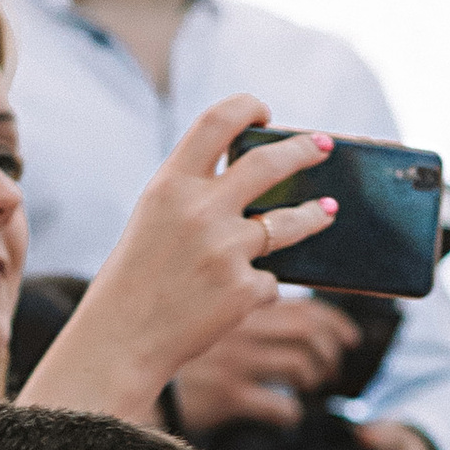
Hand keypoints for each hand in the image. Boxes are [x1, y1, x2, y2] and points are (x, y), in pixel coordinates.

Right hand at [23, 95, 335, 424]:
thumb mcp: (153, 220)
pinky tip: (239, 298)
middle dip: (303, 150)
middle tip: (322, 147)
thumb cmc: (136, 281)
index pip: (218, 121)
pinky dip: (259, 288)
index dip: (248, 107)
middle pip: (270, 163)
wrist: (121, 342)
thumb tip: (253, 176)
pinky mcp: (242, 290)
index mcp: (171, 185)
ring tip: (328, 210)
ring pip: (289, 222)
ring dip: (315, 214)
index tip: (265, 113)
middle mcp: (200, 210)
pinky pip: (270, 281)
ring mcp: (225, 250)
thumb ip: (193, 193)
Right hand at [170, 292, 355, 433]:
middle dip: (335, 348)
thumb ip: (232, 293)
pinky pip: (279, 406)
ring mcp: (236, 359)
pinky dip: (291, 413)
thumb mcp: (194, 292)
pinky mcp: (228, 394)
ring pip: (301, 365)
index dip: (335, 320)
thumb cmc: (152, 326)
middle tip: (339, 362)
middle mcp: (241, 323)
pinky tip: (287, 414)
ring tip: (313, 384)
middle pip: (311, 331)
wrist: (118, 359)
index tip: (348, 335)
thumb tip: (271, 301)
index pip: (304, 303)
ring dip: (315, 378)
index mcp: (237, 293)